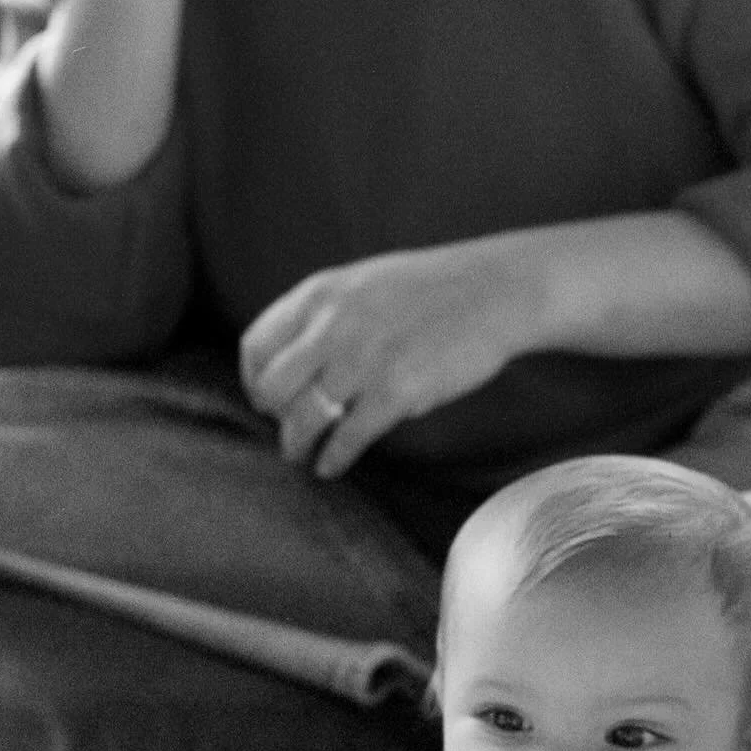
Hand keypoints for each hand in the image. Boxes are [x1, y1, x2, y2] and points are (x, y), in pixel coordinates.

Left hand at [238, 238, 539, 477]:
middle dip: (275, 416)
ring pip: (303, 418)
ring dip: (297, 445)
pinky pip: (347, 438)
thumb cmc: (433, 290)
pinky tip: (332, 467)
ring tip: (303, 456)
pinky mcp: (397, 392)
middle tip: (287, 429)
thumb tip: (295, 357)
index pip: (257, 345)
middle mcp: (333, 326)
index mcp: (320, 294)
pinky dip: (333, 459)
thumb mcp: (363, 284)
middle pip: (272, 388)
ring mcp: (364, 360)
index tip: (267, 400)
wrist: (495, 291)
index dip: (255, 381)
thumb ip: (325, 314)